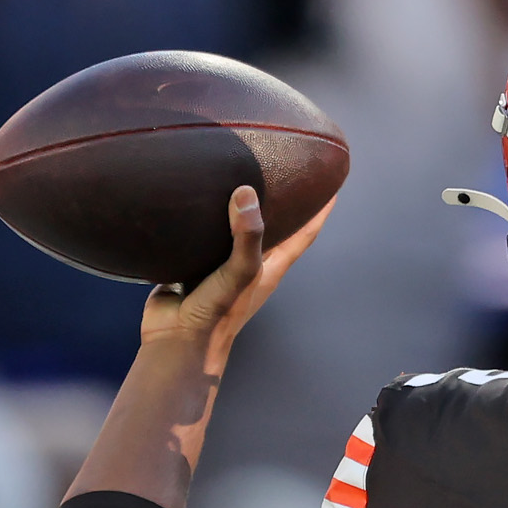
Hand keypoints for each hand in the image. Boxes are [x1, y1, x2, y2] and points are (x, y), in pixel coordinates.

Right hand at [140, 183, 334, 372]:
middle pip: (273, 227)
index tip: (330, 185)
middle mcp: (250, 263)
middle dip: (281, 202)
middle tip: (283, 169)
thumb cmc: (219, 311)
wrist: (177, 338)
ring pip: (236, 228)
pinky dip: (205, 216)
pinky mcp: (194, 262)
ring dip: (240, 207)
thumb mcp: (241, 271)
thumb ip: (247, 236)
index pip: (303, 234)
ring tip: (240, 173)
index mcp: (270, 266)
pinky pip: (203, 233)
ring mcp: (222, 263)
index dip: (319, 211)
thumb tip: (247, 192)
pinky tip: (197, 196)